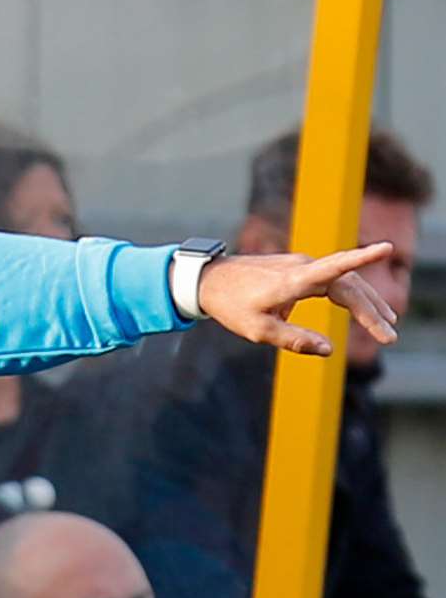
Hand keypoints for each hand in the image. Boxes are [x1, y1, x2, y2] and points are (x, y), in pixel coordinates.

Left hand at [197, 243, 397, 355]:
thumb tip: (329, 349)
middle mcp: (301, 266)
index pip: (334, 267)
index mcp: (292, 280)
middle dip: (371, 311)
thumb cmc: (230, 306)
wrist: (208, 280)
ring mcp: (300, 264)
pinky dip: (351, 295)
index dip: (361, 257)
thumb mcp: (257, 330)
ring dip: (366, 303)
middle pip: (348, 285)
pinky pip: (333, 279)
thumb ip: (293, 339)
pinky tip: (364, 310)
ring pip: (344, 281)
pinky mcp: (298, 268)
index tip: (387, 248)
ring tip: (387, 324)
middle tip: (390, 337)